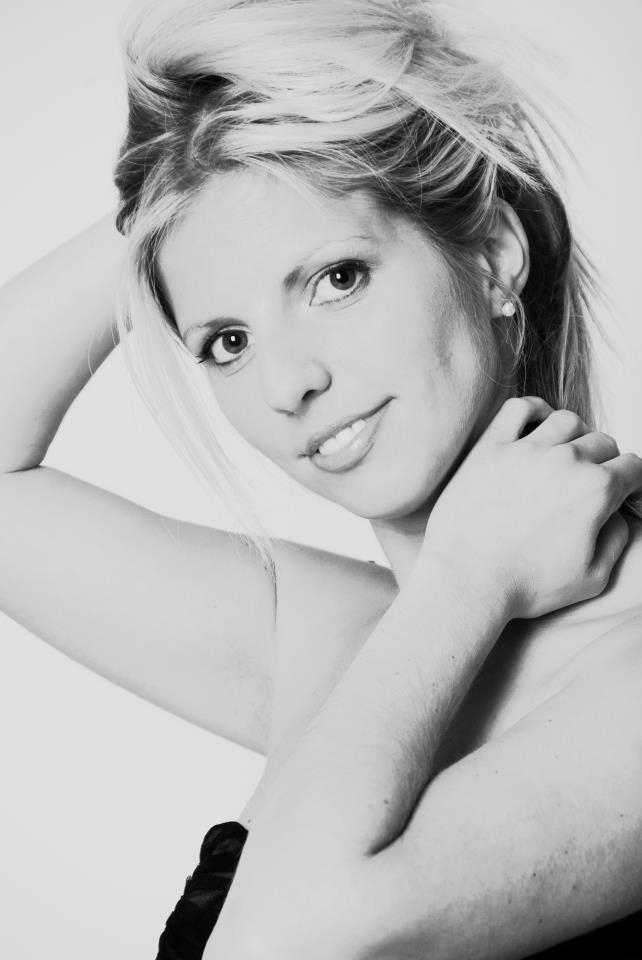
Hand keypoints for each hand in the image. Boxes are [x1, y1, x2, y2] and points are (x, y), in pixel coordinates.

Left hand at [422, 396, 641, 619]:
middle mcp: (565, 461)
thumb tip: (616, 514)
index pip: (632, 467)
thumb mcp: (592, 577)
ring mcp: (525, 450)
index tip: (620, 491)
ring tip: (564, 455)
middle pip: (601, 442)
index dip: (631, 481)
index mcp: (596, 490)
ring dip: (574, 435)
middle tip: (588, 481)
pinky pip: (518, 408)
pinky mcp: (490, 448)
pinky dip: (534, 409)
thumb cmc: (526, 585)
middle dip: (603, 461)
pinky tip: (536, 424)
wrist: (468, 581)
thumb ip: (617, 540)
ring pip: (566, 421)